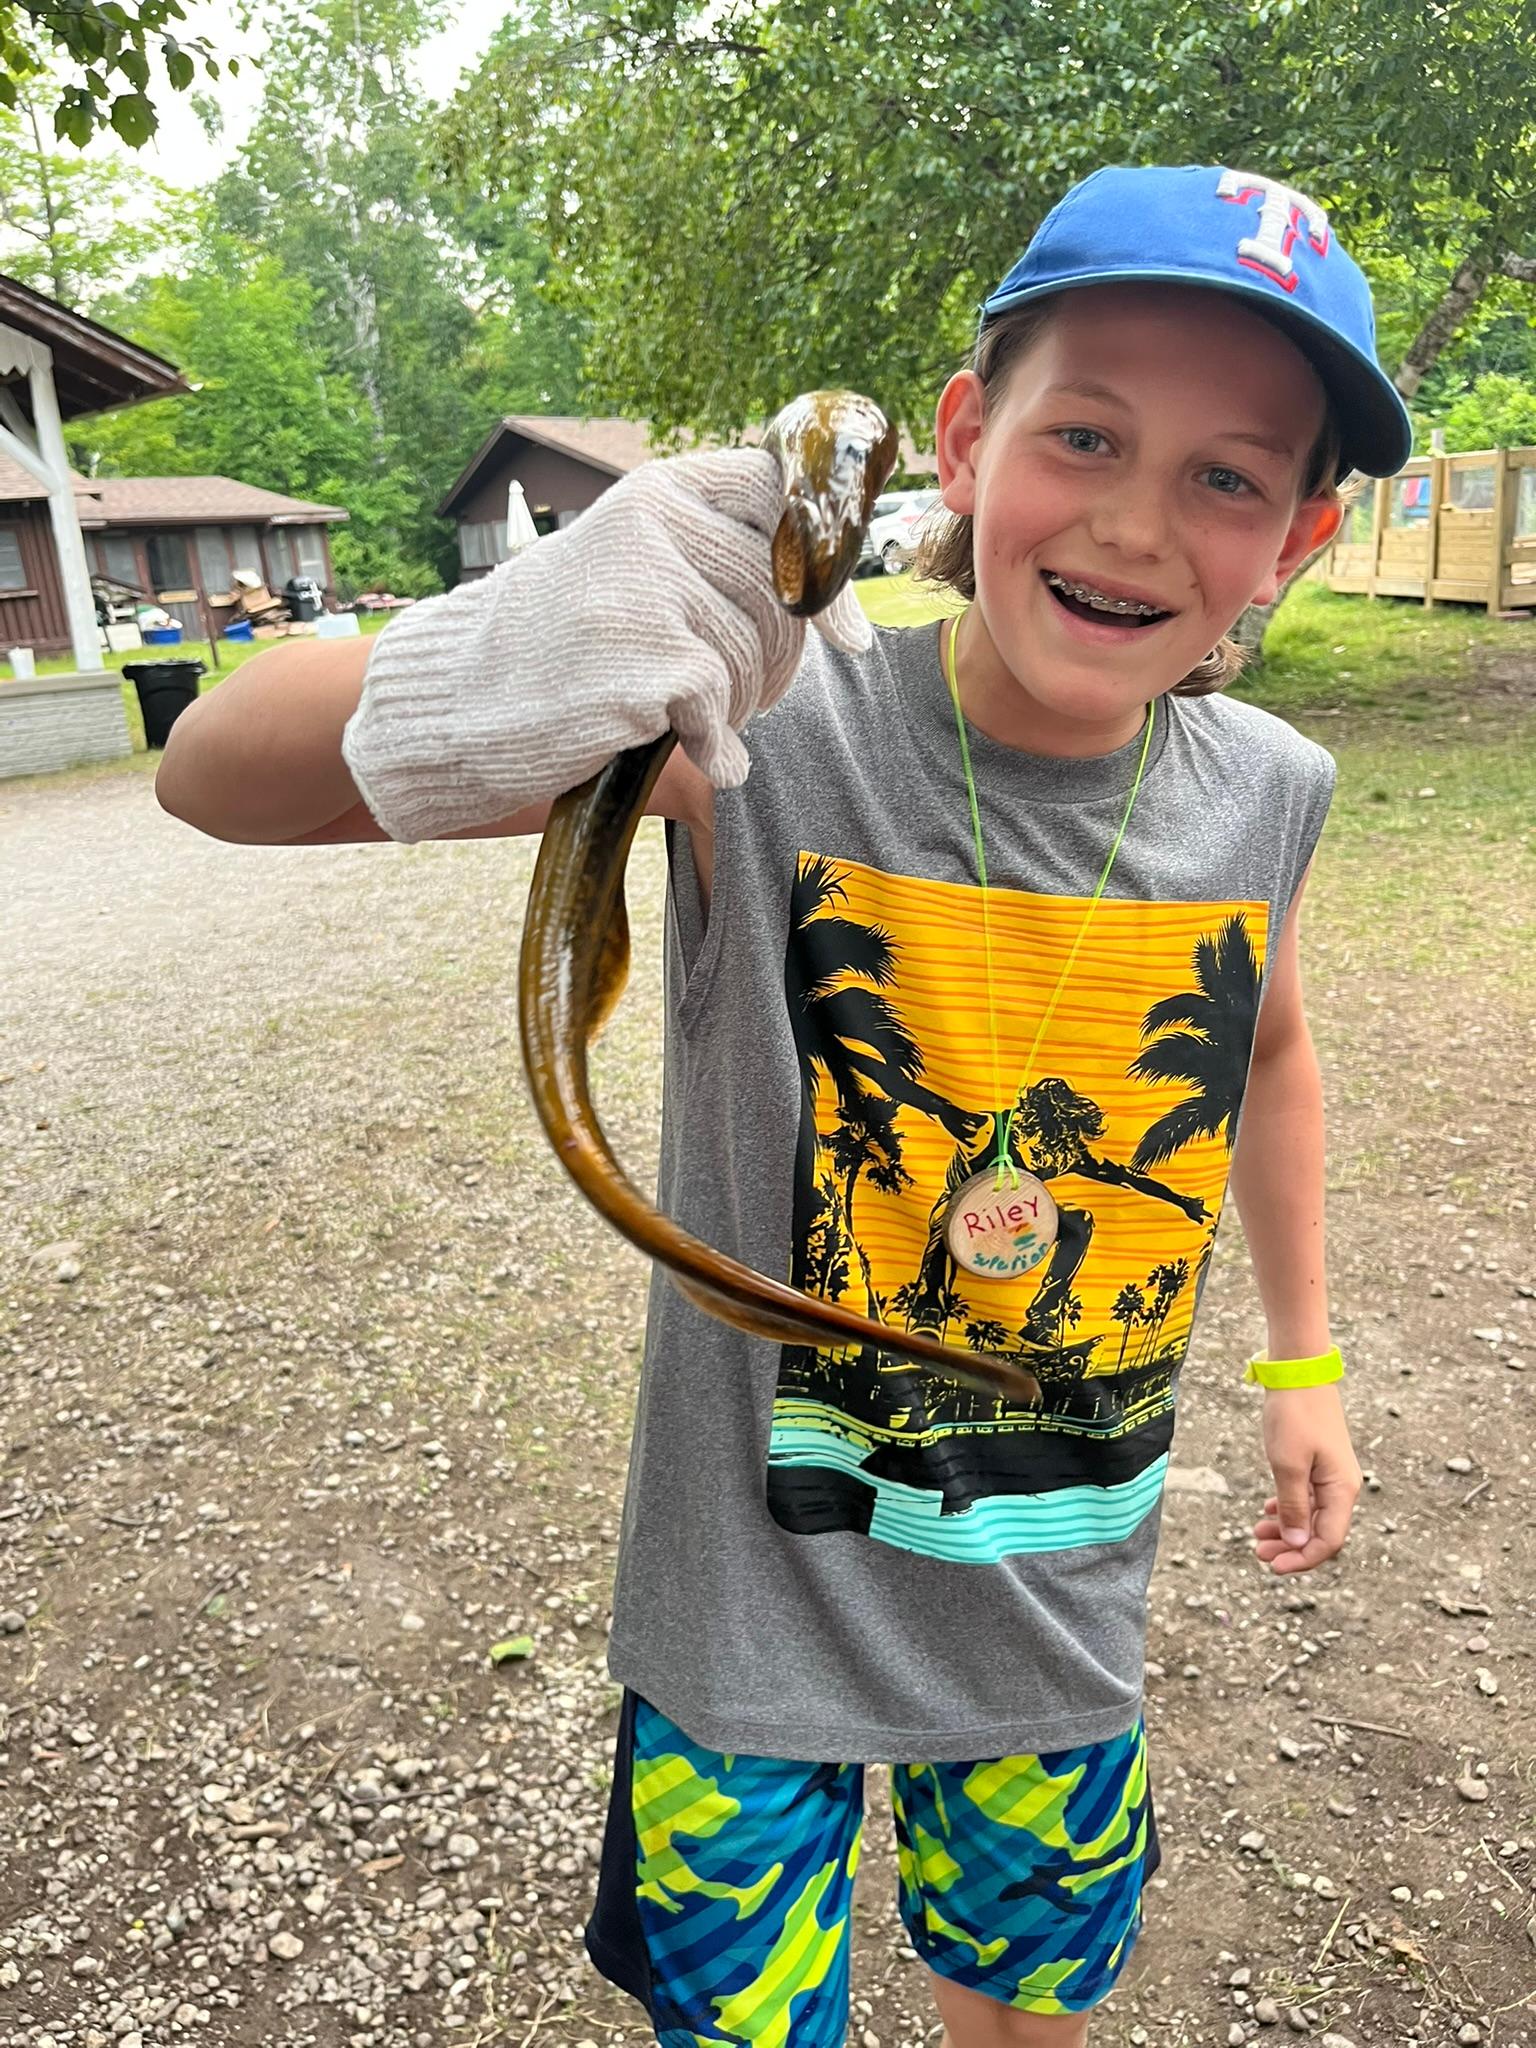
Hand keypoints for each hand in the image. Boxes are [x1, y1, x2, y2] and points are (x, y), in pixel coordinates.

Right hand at [341, 446, 871, 843]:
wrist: (455, 701)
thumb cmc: (552, 644)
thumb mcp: (625, 568)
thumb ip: (710, 558)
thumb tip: (831, 584)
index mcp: (657, 493)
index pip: (782, 495)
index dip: (826, 563)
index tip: (845, 629)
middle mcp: (655, 528)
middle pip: (782, 593)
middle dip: (781, 662)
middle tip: (742, 700)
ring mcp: (648, 592)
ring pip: (757, 656)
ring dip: (740, 706)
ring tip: (691, 721)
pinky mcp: (645, 662)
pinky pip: (722, 708)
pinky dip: (718, 746)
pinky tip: (698, 756)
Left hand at [1253, 1383, 1360, 1574]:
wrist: (1299, 1372)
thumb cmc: (1294, 1416)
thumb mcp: (1287, 1465)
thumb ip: (1294, 1506)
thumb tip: (1298, 1543)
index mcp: (1341, 1490)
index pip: (1328, 1540)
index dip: (1302, 1558)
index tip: (1273, 1566)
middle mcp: (1342, 1486)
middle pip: (1321, 1532)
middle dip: (1291, 1547)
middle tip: (1258, 1552)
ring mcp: (1331, 1474)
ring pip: (1312, 1515)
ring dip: (1287, 1529)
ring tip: (1257, 1533)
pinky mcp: (1319, 1463)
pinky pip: (1308, 1497)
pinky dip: (1289, 1508)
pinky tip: (1269, 1511)